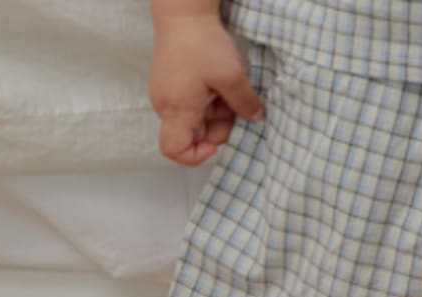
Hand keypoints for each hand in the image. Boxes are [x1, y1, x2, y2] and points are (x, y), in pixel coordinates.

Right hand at [149, 14, 264, 165]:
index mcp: (176, 108)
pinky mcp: (175, 86)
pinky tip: (219, 84)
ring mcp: (169, 95)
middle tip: (231, 103)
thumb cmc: (201, 41)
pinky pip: (197, 105)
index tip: (216, 145)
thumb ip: (246, 104)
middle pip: (195, 136)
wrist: (184, 10)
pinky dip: (213, 101)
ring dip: (219, 112)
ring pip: (200, 120)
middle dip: (219, 127)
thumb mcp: (232, 76)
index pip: (174, 151)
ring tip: (225, 88)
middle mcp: (167, 105)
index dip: (195, 156)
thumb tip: (255, 118)